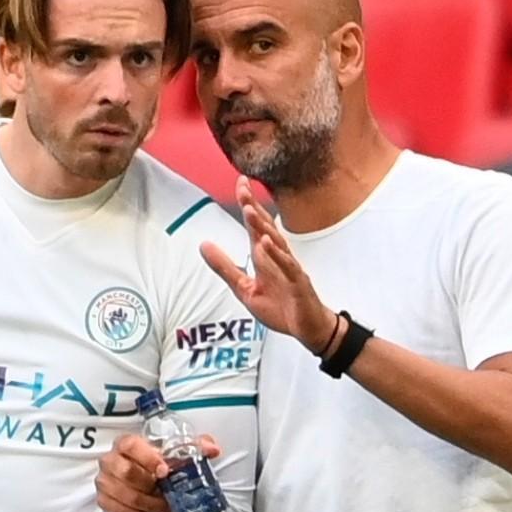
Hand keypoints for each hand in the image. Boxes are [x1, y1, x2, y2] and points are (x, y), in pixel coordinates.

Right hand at [96, 433, 220, 511]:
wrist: (139, 471)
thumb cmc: (155, 458)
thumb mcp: (174, 449)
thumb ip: (194, 446)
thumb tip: (213, 449)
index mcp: (125, 442)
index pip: (130, 446)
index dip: (147, 458)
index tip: (165, 470)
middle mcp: (111, 460)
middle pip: (126, 473)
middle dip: (152, 486)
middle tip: (169, 493)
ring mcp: (105, 481)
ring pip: (126, 496)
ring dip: (150, 505)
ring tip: (168, 507)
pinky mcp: (104, 499)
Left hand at [200, 176, 338, 352]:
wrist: (307, 328)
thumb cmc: (280, 307)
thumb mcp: (245, 288)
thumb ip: (224, 267)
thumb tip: (203, 244)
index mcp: (264, 256)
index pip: (254, 225)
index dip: (247, 204)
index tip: (240, 182)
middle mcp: (277, 256)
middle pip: (264, 227)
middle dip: (253, 207)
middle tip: (242, 186)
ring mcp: (289, 268)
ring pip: (276, 242)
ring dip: (263, 226)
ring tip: (249, 210)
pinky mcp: (298, 282)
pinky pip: (288, 266)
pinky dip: (277, 254)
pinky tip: (267, 242)